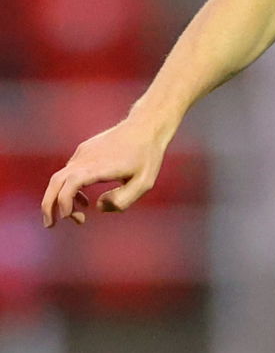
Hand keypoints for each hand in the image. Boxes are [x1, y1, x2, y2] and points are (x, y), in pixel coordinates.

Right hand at [41, 117, 166, 227]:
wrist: (144, 127)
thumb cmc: (147, 157)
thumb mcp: (144, 183)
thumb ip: (122, 200)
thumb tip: (98, 206)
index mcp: (99, 166)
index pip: (71, 183)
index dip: (64, 202)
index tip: (69, 217)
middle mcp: (86, 158)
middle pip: (56, 181)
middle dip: (49, 205)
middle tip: (50, 225)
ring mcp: (82, 154)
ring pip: (60, 178)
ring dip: (60, 199)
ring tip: (74, 218)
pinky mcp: (84, 151)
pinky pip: (69, 173)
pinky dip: (69, 189)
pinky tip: (84, 201)